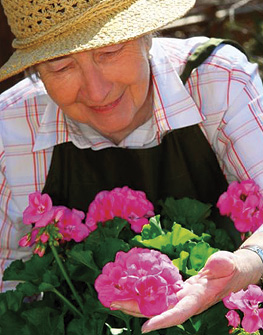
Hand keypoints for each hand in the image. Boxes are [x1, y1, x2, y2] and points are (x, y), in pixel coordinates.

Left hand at [111, 250, 261, 332]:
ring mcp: (180, 297)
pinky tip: (131, 288)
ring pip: (154, 303)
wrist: (231, 273)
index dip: (162, 321)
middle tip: (114, 304)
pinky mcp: (177, 291)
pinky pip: (158, 294)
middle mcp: (186, 301)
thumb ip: (222, 265)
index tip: (144, 328)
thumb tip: (215, 264)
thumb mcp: (228, 264)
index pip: (179, 313)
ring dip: (135, 302)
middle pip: (158, 310)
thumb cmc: (230, 268)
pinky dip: (144, 292)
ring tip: (114, 298)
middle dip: (136, 310)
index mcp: (197, 298)